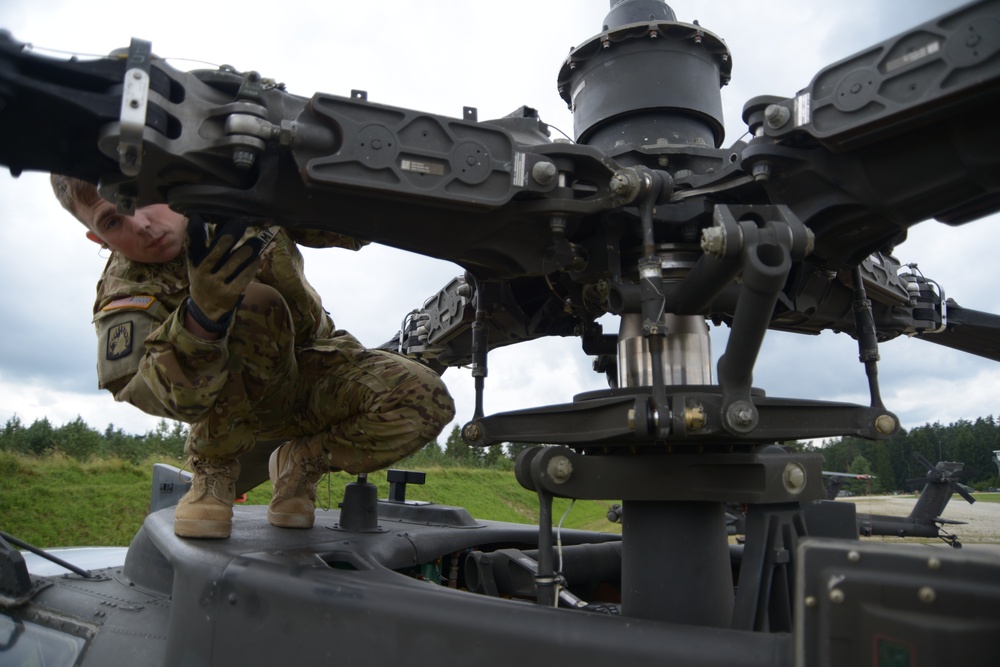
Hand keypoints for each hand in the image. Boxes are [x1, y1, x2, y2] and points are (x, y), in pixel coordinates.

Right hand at [185, 216, 265, 333]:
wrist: (206, 308)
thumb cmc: (205, 275)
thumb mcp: (198, 261)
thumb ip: (203, 242)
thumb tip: (212, 218)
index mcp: (194, 262)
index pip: (192, 245)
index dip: (193, 232)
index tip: (197, 217)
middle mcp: (202, 273)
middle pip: (216, 251)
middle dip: (229, 235)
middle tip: (241, 220)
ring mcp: (216, 284)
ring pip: (233, 263)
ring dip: (246, 250)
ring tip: (256, 240)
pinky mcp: (230, 293)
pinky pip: (243, 277)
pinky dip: (251, 265)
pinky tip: (257, 257)